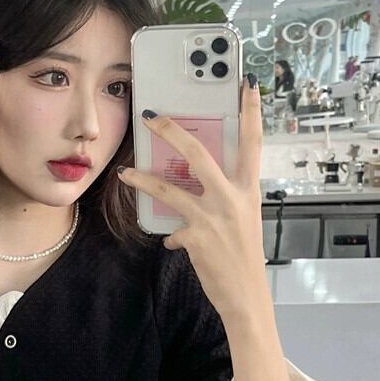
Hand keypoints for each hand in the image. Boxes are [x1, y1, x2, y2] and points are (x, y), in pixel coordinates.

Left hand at [117, 74, 267, 322]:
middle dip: (172, 132)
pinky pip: (171, 228)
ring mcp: (214, 216)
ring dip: (143, 180)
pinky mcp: (196, 236)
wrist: (246, 295)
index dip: (252, 112)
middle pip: (200, 153)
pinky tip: (171, 241)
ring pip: (170, 188)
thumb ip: (221, 204)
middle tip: (151, 117)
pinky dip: (169, 235)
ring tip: (125, 174)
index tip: (248, 85)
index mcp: (249, 190)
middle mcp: (233, 198)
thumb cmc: (244, 258)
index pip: (253, 143)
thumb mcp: (241, 223)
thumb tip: (189, 207)